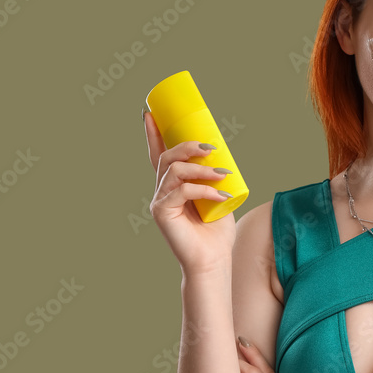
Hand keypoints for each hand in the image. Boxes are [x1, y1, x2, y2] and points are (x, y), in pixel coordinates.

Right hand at [143, 109, 235, 274]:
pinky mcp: (161, 212)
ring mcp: (159, 200)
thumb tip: (222, 157)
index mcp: (173, 185)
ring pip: (174, 170)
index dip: (153, 133)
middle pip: (166, 157)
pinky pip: (181, 191)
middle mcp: (162, 190)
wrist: (212, 260)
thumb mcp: (218, 196)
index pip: (159, 154)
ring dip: (201, 169)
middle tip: (211, 148)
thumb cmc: (216, 231)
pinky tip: (219, 195)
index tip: (151, 112)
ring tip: (222, 174)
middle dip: (187, 146)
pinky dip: (203, 190)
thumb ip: (215, 179)